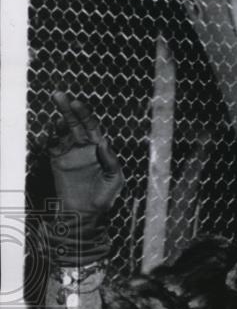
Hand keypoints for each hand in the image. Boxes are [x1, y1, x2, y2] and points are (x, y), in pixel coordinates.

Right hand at [47, 92, 122, 215]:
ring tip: (57, 117)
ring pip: (63, 131)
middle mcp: (84, 147)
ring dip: (59, 121)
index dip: (85, 114)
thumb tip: (103, 141)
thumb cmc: (104, 197)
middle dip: (67, 109)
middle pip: (75, 123)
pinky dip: (49, 137)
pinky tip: (49, 133)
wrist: (85, 213)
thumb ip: (110, 160)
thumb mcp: (114, 179)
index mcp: (100, 148)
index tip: (77, 104)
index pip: (92, 126)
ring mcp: (70, 152)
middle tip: (59, 95)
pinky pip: (51, 145)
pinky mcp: (57, 160)